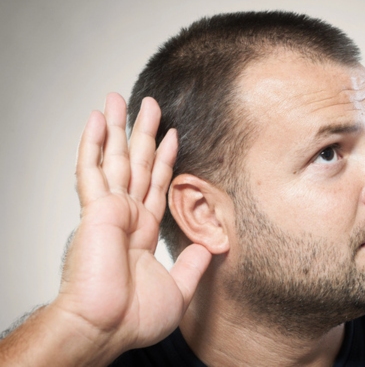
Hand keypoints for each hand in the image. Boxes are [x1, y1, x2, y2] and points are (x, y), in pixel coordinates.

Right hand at [56, 93, 210, 355]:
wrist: (107, 328)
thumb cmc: (133, 318)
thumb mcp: (179, 289)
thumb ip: (193, 264)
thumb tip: (210, 249)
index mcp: (141, 230)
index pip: (156, 184)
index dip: (164, 158)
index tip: (171, 134)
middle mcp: (124, 215)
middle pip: (136, 163)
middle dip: (142, 132)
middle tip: (148, 103)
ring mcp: (108, 210)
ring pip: (114, 158)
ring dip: (118, 127)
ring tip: (119, 98)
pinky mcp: (95, 210)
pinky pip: (91, 170)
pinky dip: (92, 144)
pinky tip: (95, 121)